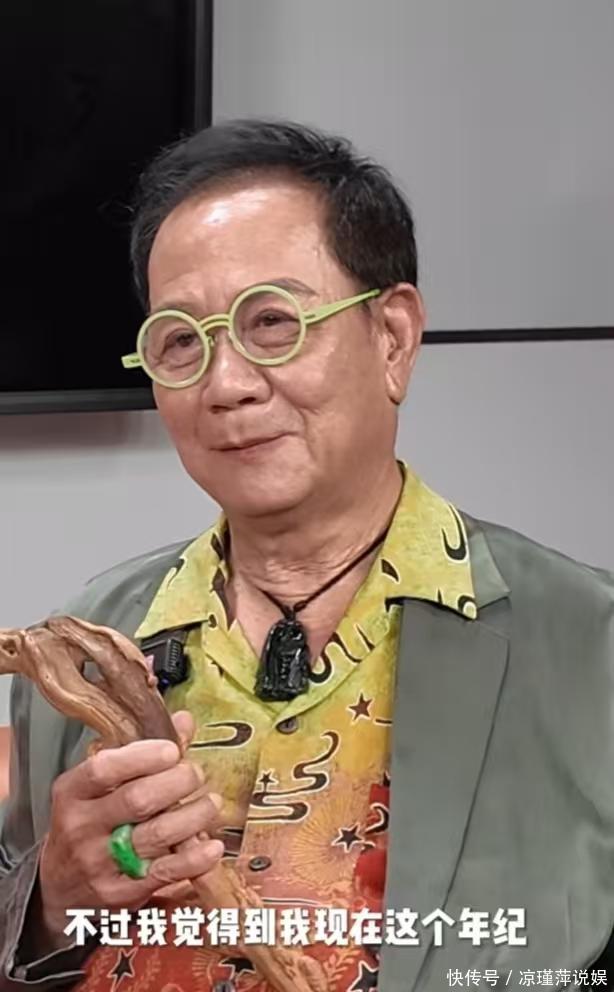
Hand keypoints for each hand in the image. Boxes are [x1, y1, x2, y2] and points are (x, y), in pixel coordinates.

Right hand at [38, 711, 223, 944]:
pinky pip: (165, 873)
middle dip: (178, 781)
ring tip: (211, 804)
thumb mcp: (98, 787)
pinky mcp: (120, 893)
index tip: (172, 750)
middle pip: (138, 799)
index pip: (104, 769)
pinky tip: (212, 846)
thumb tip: (184, 722)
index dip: (143, 756)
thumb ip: (141, 754)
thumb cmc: (87, 824)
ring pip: (157, 834)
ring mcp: (100, 863)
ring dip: (195, 815)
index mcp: (72, 793)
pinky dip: (195, 859)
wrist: (60, 888)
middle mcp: (81, 828)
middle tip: (196, 774)